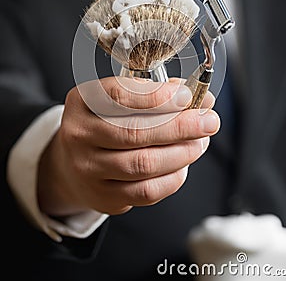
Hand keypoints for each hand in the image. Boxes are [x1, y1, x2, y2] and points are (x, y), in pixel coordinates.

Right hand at [38, 77, 219, 215]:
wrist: (73, 160)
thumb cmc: (102, 122)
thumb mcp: (116, 98)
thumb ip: (152, 94)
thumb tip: (195, 98)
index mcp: (83, 101)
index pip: (119, 95)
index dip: (157, 96)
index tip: (187, 96)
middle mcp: (80, 135)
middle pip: (135, 133)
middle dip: (180, 126)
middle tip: (208, 121)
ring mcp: (89, 169)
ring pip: (143, 164)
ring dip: (182, 152)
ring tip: (200, 142)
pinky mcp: (103, 196)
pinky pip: (146, 191)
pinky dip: (173, 177)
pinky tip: (184, 164)